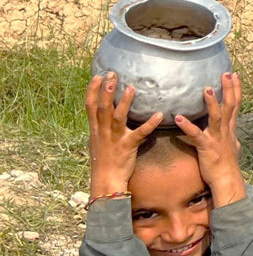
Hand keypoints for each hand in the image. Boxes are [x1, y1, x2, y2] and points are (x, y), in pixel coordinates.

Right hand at [86, 73, 162, 197]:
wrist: (106, 181)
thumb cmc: (104, 161)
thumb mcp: (97, 141)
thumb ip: (101, 127)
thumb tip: (102, 115)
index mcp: (95, 129)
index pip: (90, 106)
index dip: (92, 90)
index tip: (98, 75)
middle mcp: (103, 131)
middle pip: (102, 107)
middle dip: (106, 90)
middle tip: (112, 74)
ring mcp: (115, 139)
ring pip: (118, 117)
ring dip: (125, 102)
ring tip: (132, 88)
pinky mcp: (128, 146)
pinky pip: (140, 133)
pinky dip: (150, 123)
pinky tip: (159, 114)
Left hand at [175, 73, 245, 207]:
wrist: (227, 181)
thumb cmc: (227, 166)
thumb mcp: (232, 148)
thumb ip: (231, 138)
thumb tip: (235, 137)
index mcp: (230, 129)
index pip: (235, 105)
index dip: (236, 89)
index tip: (235, 75)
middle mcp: (226, 131)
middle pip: (230, 106)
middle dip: (229, 89)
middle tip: (226, 73)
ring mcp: (217, 139)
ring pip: (216, 117)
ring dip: (212, 103)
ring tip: (206, 89)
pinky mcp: (206, 148)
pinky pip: (196, 135)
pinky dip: (188, 126)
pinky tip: (179, 117)